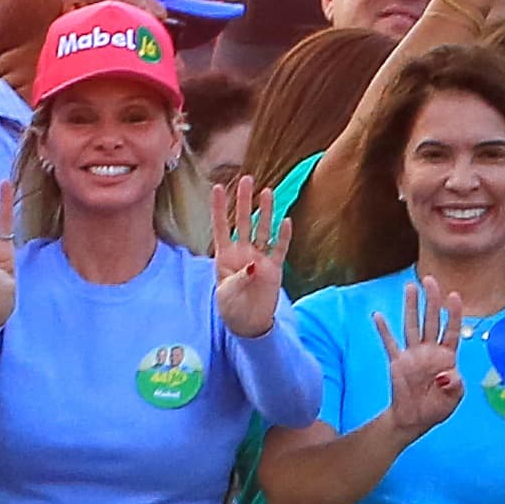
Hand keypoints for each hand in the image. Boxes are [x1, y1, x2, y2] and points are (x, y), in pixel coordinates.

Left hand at [211, 174, 288, 336]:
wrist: (248, 324)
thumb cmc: (231, 307)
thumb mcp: (228, 294)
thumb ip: (240, 278)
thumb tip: (255, 264)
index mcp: (225, 255)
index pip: (221, 226)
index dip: (219, 207)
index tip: (218, 187)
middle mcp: (243, 252)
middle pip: (243, 221)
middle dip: (245, 201)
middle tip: (247, 179)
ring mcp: (259, 258)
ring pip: (262, 230)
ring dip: (265, 212)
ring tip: (268, 192)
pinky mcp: (274, 269)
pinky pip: (279, 249)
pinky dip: (283, 236)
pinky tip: (286, 221)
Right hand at [371, 276, 464, 442]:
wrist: (415, 420)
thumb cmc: (437, 407)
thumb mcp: (454, 399)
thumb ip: (455, 386)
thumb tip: (447, 373)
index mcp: (447, 357)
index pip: (451, 331)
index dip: (453, 314)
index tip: (454, 295)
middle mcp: (429, 351)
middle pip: (431, 321)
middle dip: (431, 301)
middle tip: (430, 280)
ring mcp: (412, 355)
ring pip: (412, 326)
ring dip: (411, 307)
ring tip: (410, 287)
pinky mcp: (397, 362)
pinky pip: (390, 344)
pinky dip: (384, 330)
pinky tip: (377, 316)